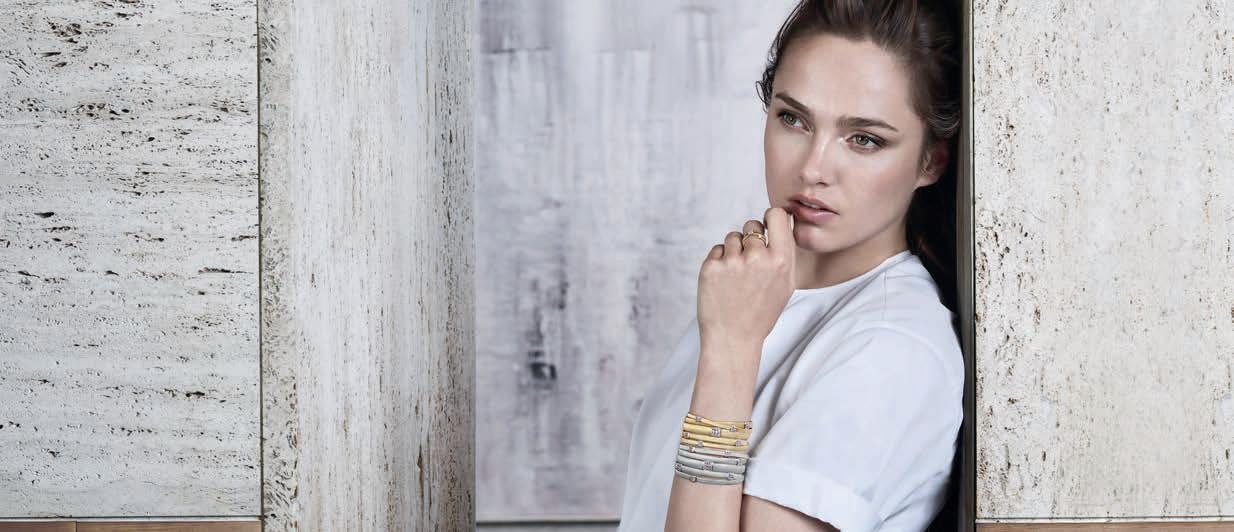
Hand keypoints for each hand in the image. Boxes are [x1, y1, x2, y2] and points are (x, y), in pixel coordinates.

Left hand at [696, 207, 796, 361]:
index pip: (776, 215)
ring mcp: (732, 262)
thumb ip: (785, 252)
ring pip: (732, 237)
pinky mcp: (711, 267)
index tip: (767, 226)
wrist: (733, 339)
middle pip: (752, 225)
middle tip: (749, 261)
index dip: (770, 218)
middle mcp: (757, 258)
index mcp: (780, 261)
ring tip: (736, 277)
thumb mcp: (785, 284)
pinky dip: (719, 262)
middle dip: (750, 238)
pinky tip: (724, 283)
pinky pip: (717, 250)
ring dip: (733, 251)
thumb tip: (783, 219)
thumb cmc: (762, 312)